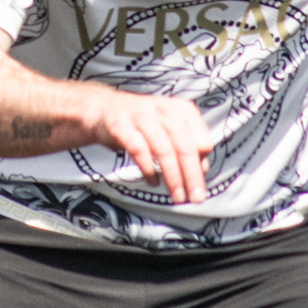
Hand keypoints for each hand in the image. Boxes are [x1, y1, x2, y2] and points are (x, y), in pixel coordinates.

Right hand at [80, 86, 213, 203]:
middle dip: (192, 175)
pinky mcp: (121, 125)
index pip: (201, 139)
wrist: (104, 109)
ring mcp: (141, 116)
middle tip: (196, 198)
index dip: (202, 163)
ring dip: (173, 177)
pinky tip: (153, 182)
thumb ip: (188, 147)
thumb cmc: (144, 124)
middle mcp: (163, 109)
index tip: (201, 181)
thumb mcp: (169, 130)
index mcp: (181, 109)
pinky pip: (138, 149)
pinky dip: (149, 169)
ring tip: (177, 196)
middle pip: (184, 146)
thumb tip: (203, 170)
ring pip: (163, 149)